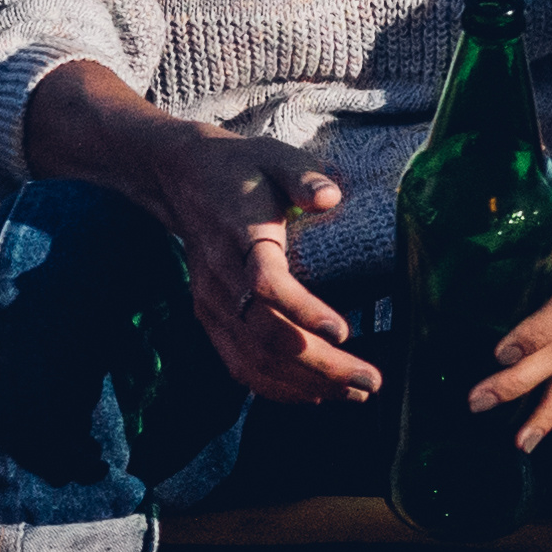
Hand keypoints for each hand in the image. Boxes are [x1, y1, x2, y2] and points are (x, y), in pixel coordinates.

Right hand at [116, 115, 377, 405]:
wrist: (182, 180)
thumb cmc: (241, 168)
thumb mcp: (274, 155)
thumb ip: (303, 176)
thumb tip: (329, 196)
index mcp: (239, 237)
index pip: (266, 284)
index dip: (303, 311)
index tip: (343, 331)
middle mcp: (221, 278)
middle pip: (266, 335)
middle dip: (320, 365)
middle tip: (370, 381)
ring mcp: (212, 304)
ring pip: (254, 359)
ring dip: (305, 384)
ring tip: (354, 394)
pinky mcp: (210, 319)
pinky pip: (240, 365)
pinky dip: (277, 388)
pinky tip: (315, 395)